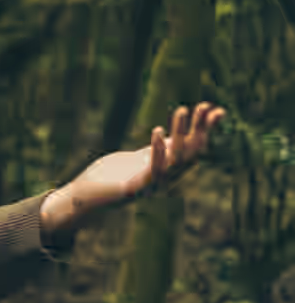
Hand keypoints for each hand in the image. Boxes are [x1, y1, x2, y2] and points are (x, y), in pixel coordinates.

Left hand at [43, 102, 226, 234]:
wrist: (85, 196)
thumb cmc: (110, 176)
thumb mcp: (138, 157)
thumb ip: (157, 149)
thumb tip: (174, 135)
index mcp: (166, 169)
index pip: (194, 149)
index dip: (205, 130)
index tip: (216, 110)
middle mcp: (164, 178)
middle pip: (191, 153)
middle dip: (199, 129)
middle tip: (204, 106)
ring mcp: (151, 185)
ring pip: (175, 159)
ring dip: (180, 135)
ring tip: (181, 110)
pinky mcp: (135, 189)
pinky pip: (153, 170)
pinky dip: (157, 151)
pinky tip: (158, 131)